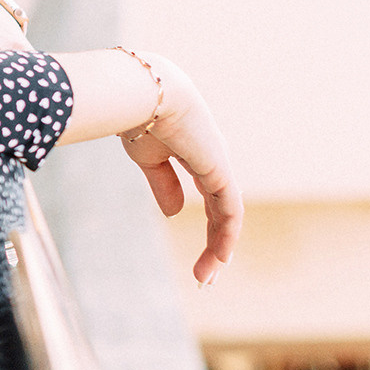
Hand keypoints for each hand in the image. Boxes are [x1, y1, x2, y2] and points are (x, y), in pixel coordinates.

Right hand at [119, 56, 241, 285]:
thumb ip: (163, 185)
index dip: (207, 224)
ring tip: (205, 277)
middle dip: (215, 243)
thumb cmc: (138, 117)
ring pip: (227, 216)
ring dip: (218, 248)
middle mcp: (213, 161)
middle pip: (222, 209)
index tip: (195, 248)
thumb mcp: (148, 159)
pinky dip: (227, 237)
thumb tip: (176, 214)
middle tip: (204, 274)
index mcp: (196, 153)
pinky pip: (230, 212)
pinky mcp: (220, 172)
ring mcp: (219, 166)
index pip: (210, 195)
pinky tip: (220, 258)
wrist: (145, 92)